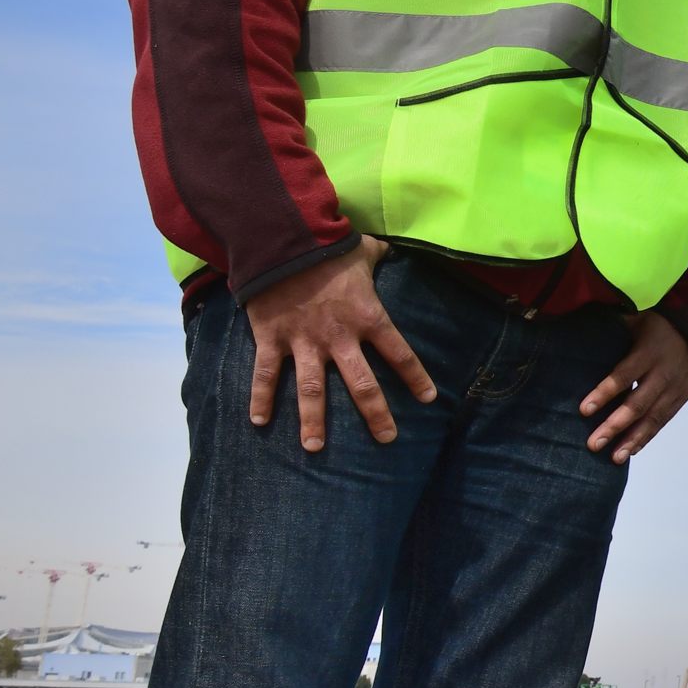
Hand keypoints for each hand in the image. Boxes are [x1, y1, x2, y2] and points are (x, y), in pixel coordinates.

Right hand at [245, 237, 436, 451]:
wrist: (281, 239)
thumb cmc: (326, 246)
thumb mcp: (360, 250)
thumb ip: (376, 256)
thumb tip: (388, 248)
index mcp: (368, 317)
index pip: (400, 353)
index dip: (416, 377)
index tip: (428, 399)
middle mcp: (340, 337)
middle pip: (362, 384)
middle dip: (376, 414)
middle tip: (387, 438)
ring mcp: (304, 341)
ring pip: (312, 390)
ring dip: (313, 421)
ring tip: (314, 449)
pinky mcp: (271, 338)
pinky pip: (266, 374)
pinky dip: (260, 398)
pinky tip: (259, 422)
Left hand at [580, 314, 687, 462]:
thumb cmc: (658, 325)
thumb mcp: (638, 318)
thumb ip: (613, 324)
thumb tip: (579, 319)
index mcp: (649, 353)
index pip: (623, 376)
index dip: (604, 393)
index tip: (583, 410)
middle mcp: (663, 375)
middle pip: (637, 404)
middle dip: (614, 426)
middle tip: (593, 444)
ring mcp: (674, 390)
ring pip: (652, 419)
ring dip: (631, 440)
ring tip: (612, 457)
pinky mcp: (680, 400)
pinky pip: (662, 422)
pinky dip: (646, 438)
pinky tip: (629, 452)